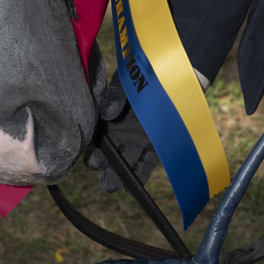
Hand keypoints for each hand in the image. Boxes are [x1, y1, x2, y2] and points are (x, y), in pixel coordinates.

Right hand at [84, 70, 158, 193]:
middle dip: (101, 166)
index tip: (95, 157)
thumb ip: (115, 96)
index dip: (91, 150)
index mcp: (105, 118)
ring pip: (123, 162)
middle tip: (101, 173)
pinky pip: (145, 163)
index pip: (93, 139)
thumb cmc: (143, 76)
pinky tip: (131, 189)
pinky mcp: (154, 145)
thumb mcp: (125, 81)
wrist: (172, 75)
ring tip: (112, 187)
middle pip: (105, 154)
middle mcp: (118, 132)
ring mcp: (136, 140)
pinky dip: (139, 175)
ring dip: (117, 176)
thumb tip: (107, 114)